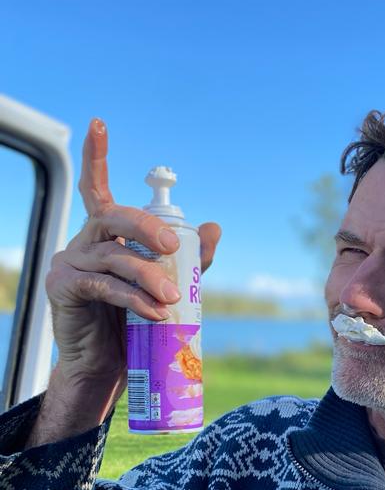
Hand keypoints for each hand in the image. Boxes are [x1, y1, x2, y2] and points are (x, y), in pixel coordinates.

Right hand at [46, 118, 221, 393]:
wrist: (105, 366)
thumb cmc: (133, 321)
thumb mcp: (166, 286)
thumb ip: (189, 259)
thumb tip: (213, 227)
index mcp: (106, 234)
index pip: (98, 187)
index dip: (97, 156)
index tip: (98, 123)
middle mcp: (85, 240)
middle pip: (112, 216)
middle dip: (146, 227)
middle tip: (174, 249)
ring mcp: (71, 263)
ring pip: (114, 256)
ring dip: (148, 276)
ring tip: (172, 300)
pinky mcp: (65, 289)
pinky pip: (104, 286)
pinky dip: (134, 298)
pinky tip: (156, 313)